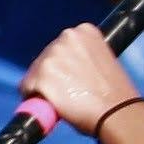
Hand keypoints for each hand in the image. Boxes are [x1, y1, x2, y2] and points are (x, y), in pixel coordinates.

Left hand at [20, 24, 139, 134]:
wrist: (117, 112)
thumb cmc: (115, 94)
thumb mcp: (103, 62)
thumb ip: (83, 58)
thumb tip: (68, 70)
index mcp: (84, 31)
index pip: (61, 46)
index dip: (63, 65)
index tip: (69, 77)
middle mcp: (66, 37)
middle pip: (45, 57)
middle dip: (51, 74)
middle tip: (66, 93)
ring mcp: (52, 56)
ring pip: (35, 73)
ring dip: (42, 86)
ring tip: (61, 101)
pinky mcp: (41, 75)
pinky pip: (26, 87)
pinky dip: (33, 98)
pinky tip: (50, 105)